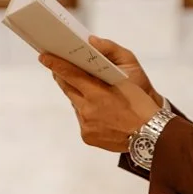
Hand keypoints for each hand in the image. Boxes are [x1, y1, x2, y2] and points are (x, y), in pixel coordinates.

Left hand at [41, 47, 163, 153]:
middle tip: (59, 69)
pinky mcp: (87, 136)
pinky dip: (87, 113)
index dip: (56, 64)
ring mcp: (86, 124)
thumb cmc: (140, 104)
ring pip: (76, 104)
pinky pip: (82, 119)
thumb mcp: (124, 82)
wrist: (149, 134)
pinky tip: (100, 113)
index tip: (44, 57)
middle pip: (68, 89)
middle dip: (63, 78)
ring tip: (90, 93)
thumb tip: (86, 61)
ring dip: (80, 97)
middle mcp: (87, 109)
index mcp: (97, 93)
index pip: (70, 74)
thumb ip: (103, 69)